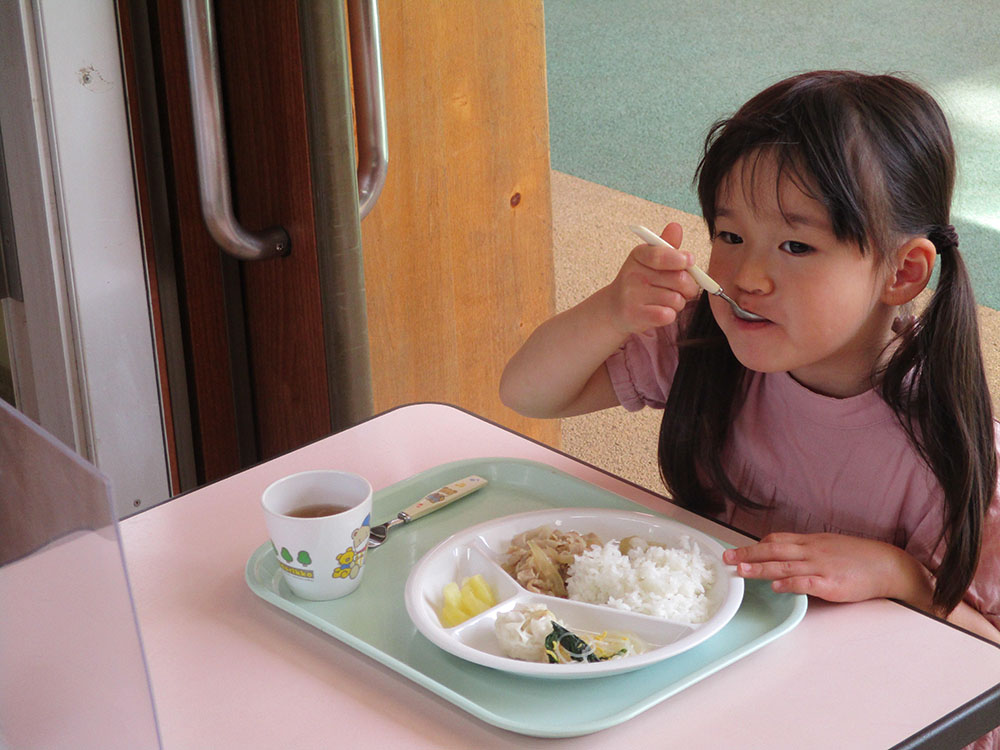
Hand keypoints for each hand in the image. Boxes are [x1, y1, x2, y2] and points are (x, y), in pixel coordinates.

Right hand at [604, 223, 700, 334]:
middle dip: (689, 286)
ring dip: (678, 303)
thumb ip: (666, 246)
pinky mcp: (635, 315)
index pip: (660, 255)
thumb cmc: (639, 282)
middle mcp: (633, 274)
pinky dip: (669, 315)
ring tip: (665, 301)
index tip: (690, 261)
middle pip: (679, 279)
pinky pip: (668, 315)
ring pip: (677, 299)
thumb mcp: (649, 260)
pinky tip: (659, 311)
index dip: (679, 258)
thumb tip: (676, 226)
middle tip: (683, 289)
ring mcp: (632, 296)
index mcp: (638, 255)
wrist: (614, 308)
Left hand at [722, 532, 929, 604]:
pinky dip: (790, 583)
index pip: (777, 539)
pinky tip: (776, 586)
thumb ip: (808, 550)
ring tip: (740, 571)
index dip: (756, 545)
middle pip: (774, 550)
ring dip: (760, 568)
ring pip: (785, 565)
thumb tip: (787, 556)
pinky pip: (806, 582)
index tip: (738, 550)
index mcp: (811, 542)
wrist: (889, 566)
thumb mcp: (830, 546)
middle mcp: (812, 551)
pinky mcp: (831, 583)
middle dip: (748, 554)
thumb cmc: (861, 558)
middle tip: (727, 557)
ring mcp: (821, 566)